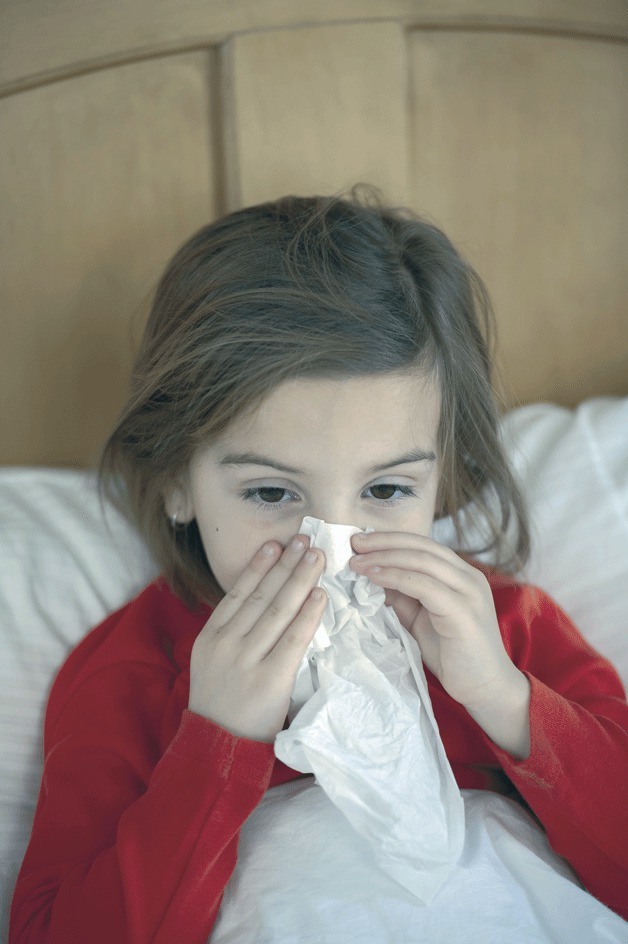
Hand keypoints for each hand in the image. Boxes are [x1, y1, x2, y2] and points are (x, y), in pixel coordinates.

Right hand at [189, 535, 326, 741]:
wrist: (217, 750)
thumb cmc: (222, 706)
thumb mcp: (213, 663)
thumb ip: (232, 634)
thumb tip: (264, 600)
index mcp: (210, 638)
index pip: (238, 593)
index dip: (259, 566)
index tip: (275, 545)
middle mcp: (226, 644)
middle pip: (262, 595)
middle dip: (286, 564)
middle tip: (305, 540)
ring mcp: (247, 661)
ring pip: (278, 611)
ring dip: (300, 579)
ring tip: (316, 557)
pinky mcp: (270, 680)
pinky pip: (294, 639)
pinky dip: (308, 614)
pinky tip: (320, 595)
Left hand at [350, 531, 529, 757]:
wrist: (485, 688)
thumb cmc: (453, 654)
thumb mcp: (421, 618)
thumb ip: (403, 596)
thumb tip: (372, 575)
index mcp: (462, 575)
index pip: (423, 545)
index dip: (390, 539)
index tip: (360, 541)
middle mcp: (469, 577)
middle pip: (422, 546)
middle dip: (384, 542)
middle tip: (353, 544)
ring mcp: (469, 592)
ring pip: (422, 561)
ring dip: (385, 558)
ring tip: (357, 562)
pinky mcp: (463, 611)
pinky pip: (424, 585)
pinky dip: (396, 578)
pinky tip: (374, 578)